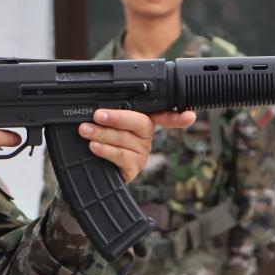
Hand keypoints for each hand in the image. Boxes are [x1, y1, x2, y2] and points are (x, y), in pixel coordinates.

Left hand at [80, 109, 195, 184]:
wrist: (87, 169)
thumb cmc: (96, 140)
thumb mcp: (101, 123)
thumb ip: (106, 113)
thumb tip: (97, 105)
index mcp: (141, 121)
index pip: (163, 115)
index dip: (177, 116)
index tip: (189, 116)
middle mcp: (145, 137)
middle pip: (141, 123)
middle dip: (118, 117)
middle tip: (98, 115)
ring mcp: (141, 153)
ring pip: (127, 140)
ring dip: (103, 133)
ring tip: (86, 130)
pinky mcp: (133, 168)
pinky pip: (123, 156)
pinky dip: (106, 150)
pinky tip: (95, 146)